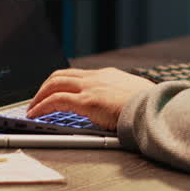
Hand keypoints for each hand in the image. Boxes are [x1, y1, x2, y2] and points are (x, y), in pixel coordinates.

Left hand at [26, 68, 154, 129]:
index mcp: (109, 76)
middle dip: (45, 87)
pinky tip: (35, 115)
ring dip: (39, 96)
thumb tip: (125, 108)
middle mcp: (97, 77)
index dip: (63, 83)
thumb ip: (124, 99)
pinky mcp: (87, 101)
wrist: (156, 108)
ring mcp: (91, 87)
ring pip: (54, 84)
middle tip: (37, 99)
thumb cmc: (152, 106)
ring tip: (32, 108)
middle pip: (61, 75)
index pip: (78, 75)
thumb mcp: (136, 97)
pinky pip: (55, 101)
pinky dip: (42, 106)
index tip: (56, 91)